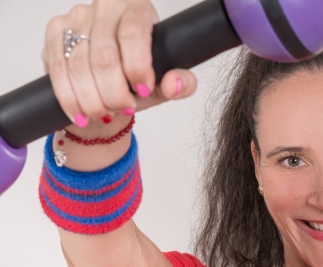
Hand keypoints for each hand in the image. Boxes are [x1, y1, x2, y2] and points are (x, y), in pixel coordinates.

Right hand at [41, 0, 196, 136]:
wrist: (107, 81)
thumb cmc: (138, 78)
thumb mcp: (164, 82)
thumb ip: (181, 84)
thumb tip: (175, 83)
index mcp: (137, 8)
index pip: (133, 33)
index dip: (137, 68)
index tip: (143, 91)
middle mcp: (105, 7)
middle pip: (104, 56)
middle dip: (114, 94)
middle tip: (124, 109)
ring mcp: (77, 17)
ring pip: (79, 66)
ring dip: (93, 100)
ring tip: (106, 114)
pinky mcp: (55, 31)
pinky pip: (58, 70)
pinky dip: (71, 99)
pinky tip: (83, 114)